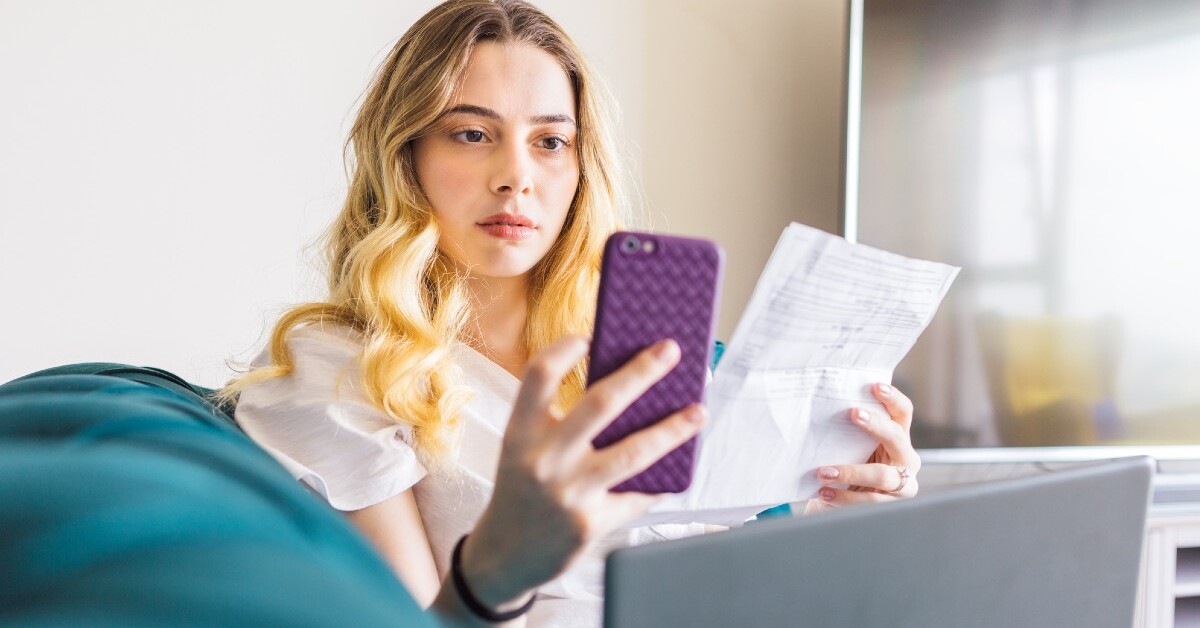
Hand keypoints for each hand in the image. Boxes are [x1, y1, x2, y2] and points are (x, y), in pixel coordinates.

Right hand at [458, 335, 705, 607]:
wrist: (504, 557)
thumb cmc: (522, 490)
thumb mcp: (524, 450)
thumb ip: (559, 421)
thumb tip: (627, 387)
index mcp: (520, 433)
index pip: (539, 374)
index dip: (564, 348)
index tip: (590, 336)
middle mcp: (543, 460)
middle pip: (601, 403)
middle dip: (642, 372)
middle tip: (670, 350)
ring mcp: (569, 493)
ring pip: (634, 452)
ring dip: (673, 429)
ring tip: (699, 412)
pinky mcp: (591, 524)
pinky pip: (638, 495)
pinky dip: (660, 481)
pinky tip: (677, 468)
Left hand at [810, 383, 920, 510]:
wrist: (847, 504)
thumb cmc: (850, 466)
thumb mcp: (853, 447)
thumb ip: (850, 432)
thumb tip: (824, 407)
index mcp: (899, 437)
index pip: (903, 412)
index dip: (893, 398)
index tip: (875, 386)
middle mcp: (906, 458)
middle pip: (896, 437)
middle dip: (876, 424)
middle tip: (852, 413)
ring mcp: (904, 484)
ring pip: (883, 475)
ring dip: (851, 472)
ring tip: (824, 472)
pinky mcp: (892, 506)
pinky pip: (870, 501)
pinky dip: (845, 497)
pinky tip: (825, 492)